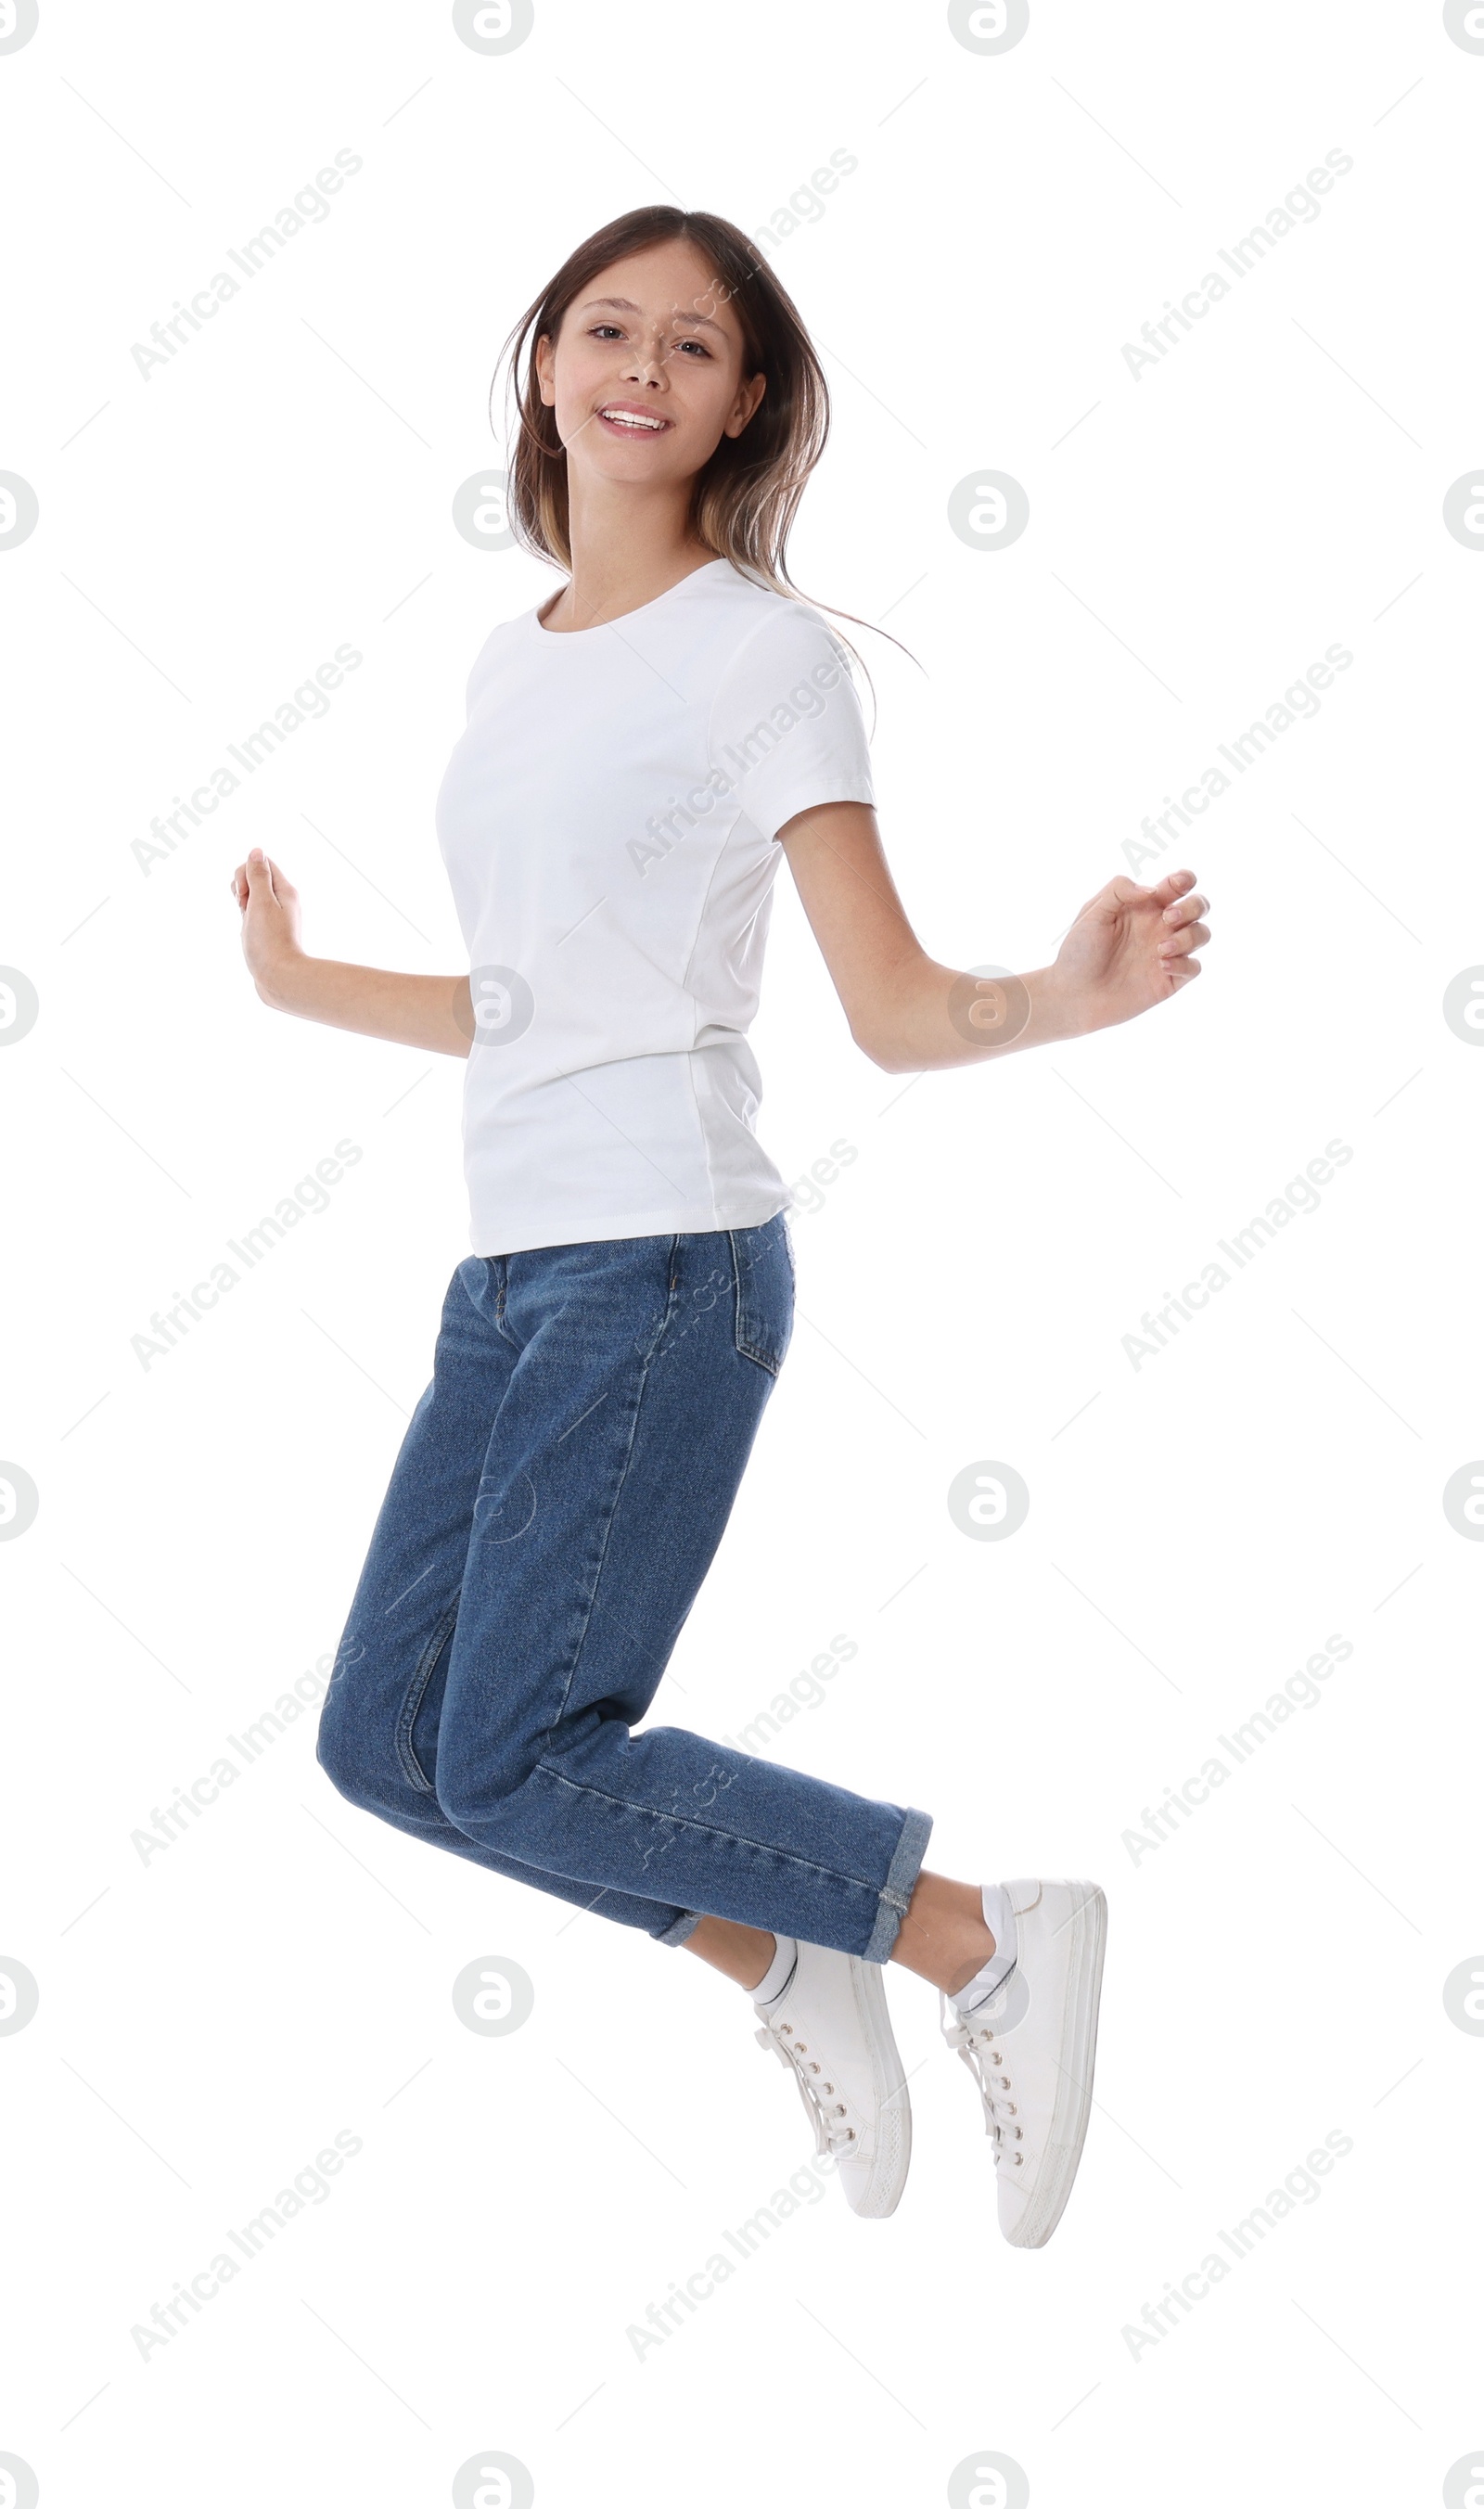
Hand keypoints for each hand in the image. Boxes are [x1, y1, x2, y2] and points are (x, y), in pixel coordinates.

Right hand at [231, 848, 303, 1004]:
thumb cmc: (269, 941)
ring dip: (241, 902)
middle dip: (241, 887)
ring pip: (251, 895)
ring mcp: (275, 916)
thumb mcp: (261, 903)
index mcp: (285, 891)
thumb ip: (257, 876)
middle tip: (245, 908)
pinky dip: (244, 917)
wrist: (279, 978)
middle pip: (255, 877)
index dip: (245, 873)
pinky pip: (251, 913)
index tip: (245, 895)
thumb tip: (256, 852)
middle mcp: (283, 901)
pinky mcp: (267, 930)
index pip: (262, 863)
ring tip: (245, 920)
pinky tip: (246, 931)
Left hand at [1047, 867, 1210, 1036]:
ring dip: (1189, 937)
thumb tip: (1153, 890)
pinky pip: (1194, 967)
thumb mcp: (1092, 912)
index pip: (1179, 884)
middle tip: (1167, 919)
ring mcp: (1167, 953)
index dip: (1186, 879)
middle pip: (1199, 906)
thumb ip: (1120, 890)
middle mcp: (1160, 927)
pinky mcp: (1168, 980)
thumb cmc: (1078, 952)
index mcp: (1144, 906)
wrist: (1073, 995)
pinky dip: (1184, 964)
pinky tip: (1161, 966)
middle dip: (1192, 907)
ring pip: (1202, 934)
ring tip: (1160, 949)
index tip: (1175, 885)